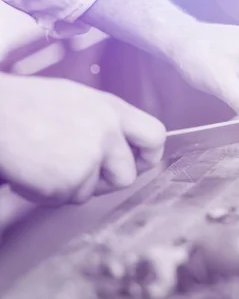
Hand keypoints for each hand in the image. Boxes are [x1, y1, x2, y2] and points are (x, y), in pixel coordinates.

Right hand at [0, 74, 165, 204]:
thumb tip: (123, 145)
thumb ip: (105, 122)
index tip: (137, 162)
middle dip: (105, 181)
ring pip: (91, 192)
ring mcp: (90, 157)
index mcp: (111, 108)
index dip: (148, 155)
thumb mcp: (76, 99)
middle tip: (77, 170)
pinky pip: (64, 200)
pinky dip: (46, 192)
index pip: (155, 136)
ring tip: (44, 161)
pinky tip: (31, 169)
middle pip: (127, 176)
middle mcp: (107, 132)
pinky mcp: (69, 180)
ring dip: (69, 186)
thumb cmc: (23, 105)